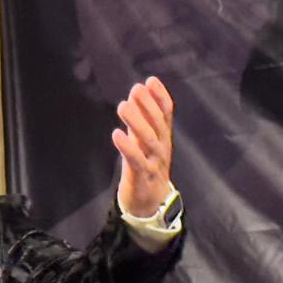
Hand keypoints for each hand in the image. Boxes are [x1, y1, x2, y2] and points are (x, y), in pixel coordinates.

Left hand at [113, 76, 174, 216]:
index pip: (166, 114)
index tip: (151, 80)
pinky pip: (136, 160)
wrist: (149, 202)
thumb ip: (142, 119)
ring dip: (136, 121)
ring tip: (123, 105)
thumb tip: (138, 92)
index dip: (160, 97)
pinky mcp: (142, 176)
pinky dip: (127, 146)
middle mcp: (161, 147)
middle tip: (136, 89)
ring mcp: (154, 162)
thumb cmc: (145, 166)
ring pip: (149, 140)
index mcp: (163, 137)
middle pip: (158, 124)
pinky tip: (116, 134)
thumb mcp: (145, 141)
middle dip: (148, 105)